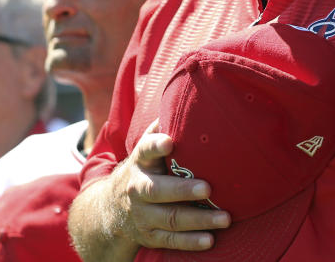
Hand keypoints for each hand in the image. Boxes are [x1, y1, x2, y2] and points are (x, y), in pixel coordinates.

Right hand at [116, 119, 230, 250]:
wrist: (110, 209)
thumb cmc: (143, 170)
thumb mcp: (146, 148)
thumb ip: (162, 126)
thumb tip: (184, 91)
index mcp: (140, 161)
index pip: (145, 150)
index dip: (156, 145)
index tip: (169, 142)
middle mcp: (138, 188)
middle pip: (158, 190)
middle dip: (182, 190)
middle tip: (208, 188)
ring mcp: (143, 214)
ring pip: (170, 218)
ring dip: (198, 220)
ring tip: (225, 218)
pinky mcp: (149, 235)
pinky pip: (170, 241)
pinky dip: (190, 242)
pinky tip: (210, 240)